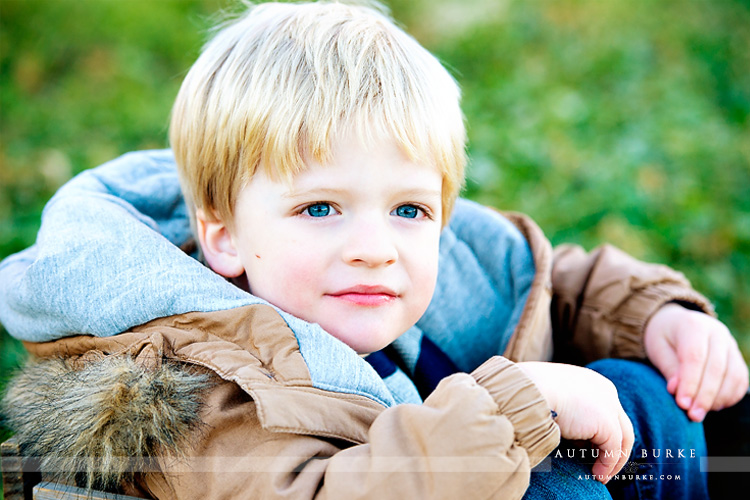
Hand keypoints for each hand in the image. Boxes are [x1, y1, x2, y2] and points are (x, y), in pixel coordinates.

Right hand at [518, 361, 632, 482]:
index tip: (591, 449)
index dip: (601, 432)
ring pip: (623, 439)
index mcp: (593, 382)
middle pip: (621, 425)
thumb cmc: (532, 392)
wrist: (529, 392)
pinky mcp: (607, 424)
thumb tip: (571, 432)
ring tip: (600, 474)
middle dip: (614, 448)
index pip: (608, 410)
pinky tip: (597, 474)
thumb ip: (569, 410)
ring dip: (613, 461)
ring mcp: (610, 406)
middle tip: (603, 465)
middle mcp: (606, 391)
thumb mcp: (555, 397)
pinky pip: (613, 451)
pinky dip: (607, 465)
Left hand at [644, 303, 748, 421]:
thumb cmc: (663, 338)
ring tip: (700, 412)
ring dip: (718, 399)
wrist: (676, 324)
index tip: (682, 404)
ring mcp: (730, 345)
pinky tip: (713, 406)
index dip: (690, 383)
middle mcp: (717, 332)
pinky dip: (730, 396)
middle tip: (693, 416)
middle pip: (717, 368)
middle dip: (705, 396)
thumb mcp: (658, 349)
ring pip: (733, 376)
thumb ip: (669, 369)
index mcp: (693, 325)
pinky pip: (740, 380)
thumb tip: (677, 391)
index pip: (695, 357)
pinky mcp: (737, 358)